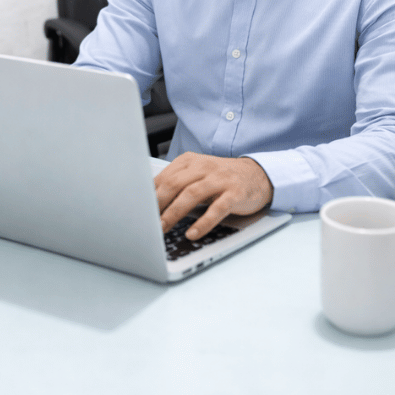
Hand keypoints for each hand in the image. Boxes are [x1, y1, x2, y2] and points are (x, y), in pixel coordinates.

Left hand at [154, 152, 273, 238]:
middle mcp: (204, 167)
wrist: (258, 175)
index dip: (148, 195)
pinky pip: (217, 208)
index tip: (137, 210)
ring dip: (174, 213)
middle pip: (174, 184)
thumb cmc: (221, 178)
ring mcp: (220, 179)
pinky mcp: (235, 193)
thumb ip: (176, 184)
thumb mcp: (197, 175)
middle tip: (145, 222)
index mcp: (190, 161)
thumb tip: (148, 202)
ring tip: (162, 229)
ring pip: (192, 194)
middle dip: (157, 204)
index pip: (163, 177)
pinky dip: (203, 222)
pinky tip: (192, 233)